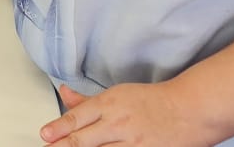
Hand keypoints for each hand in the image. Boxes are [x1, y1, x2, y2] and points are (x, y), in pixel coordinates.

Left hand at [41, 82, 213, 146]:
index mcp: (109, 104)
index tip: (44, 135)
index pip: (76, 118)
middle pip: (83, 140)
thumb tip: (63, 93)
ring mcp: (131, 143)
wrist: (189, 111)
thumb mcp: (117, 94)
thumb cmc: (152, 101)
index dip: (57, 128)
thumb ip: (87, 100)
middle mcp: (118, 124)